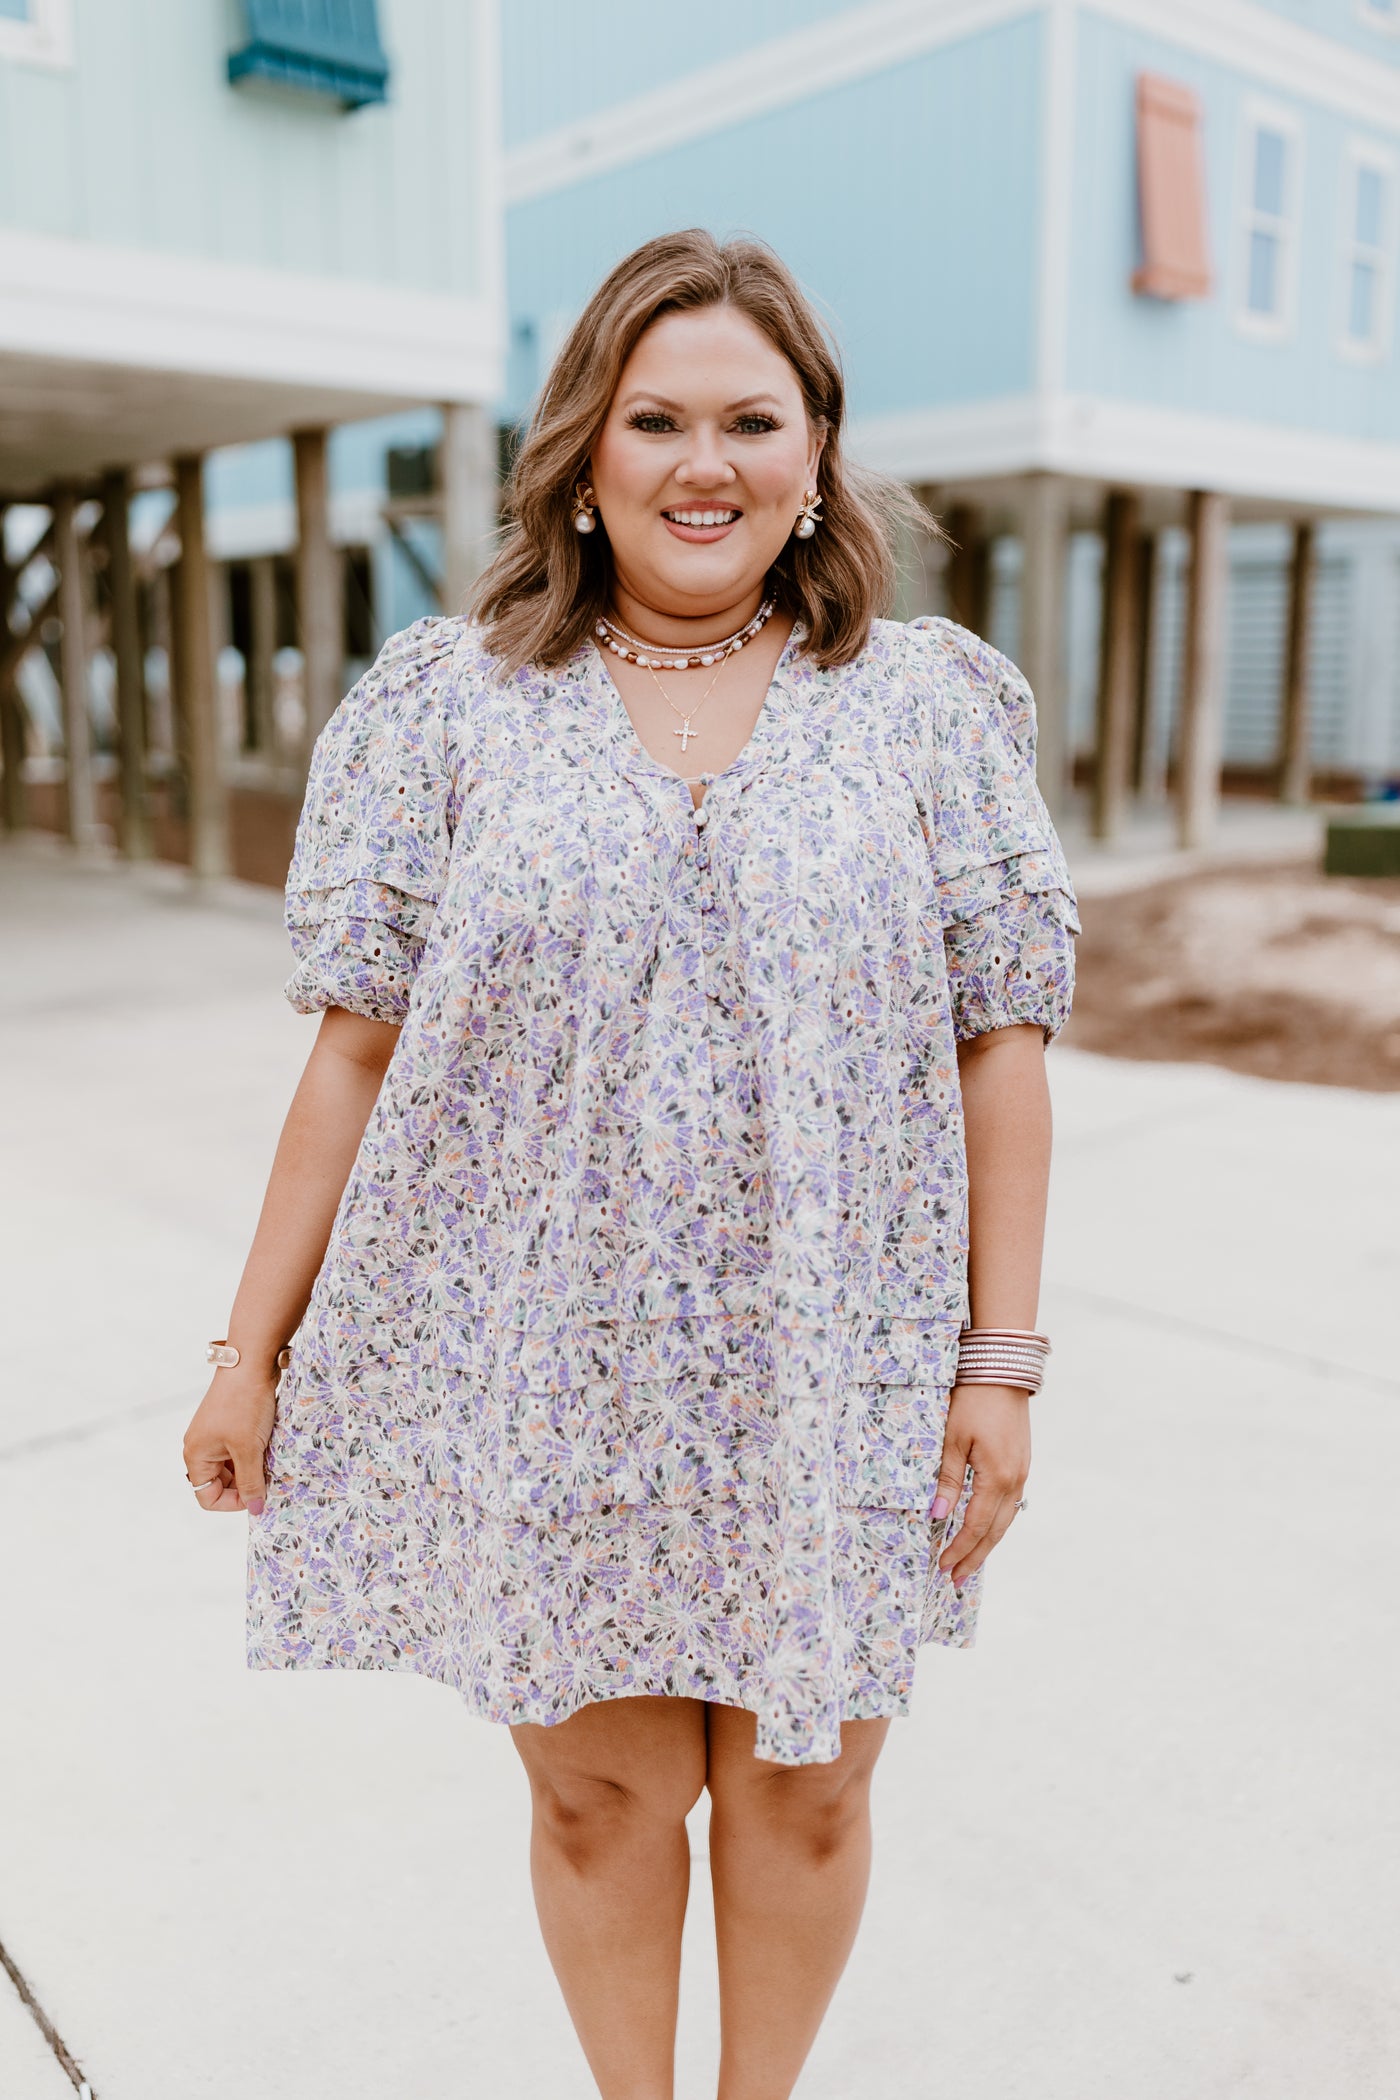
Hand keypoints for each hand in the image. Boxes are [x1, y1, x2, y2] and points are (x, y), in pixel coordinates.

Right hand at [182, 1367, 277, 1514]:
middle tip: (268, 1476)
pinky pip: (239, 1450)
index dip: (233, 1502)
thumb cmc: (245, 1405)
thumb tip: (255, 1510)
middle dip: (245, 1484)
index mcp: (195, 1455)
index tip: (258, 1493)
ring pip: (233, 1466)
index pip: (207, 1497)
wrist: (250, 1362)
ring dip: (252, 1468)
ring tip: (270, 1459)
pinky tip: (269, 1446)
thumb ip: (251, 1481)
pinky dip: (254, 1453)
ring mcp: (214, 1434)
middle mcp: (200, 1446)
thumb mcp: (249, 1449)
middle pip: (220, 1483)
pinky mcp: (229, 1423)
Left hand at [933, 1383, 1030, 1586]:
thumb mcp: (952, 1439)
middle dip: (975, 1558)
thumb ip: (947, 1480)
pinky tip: (985, 1528)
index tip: (942, 1567)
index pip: (975, 1526)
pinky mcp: (1022, 1462)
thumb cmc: (972, 1401)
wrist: (1002, 1370)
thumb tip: (938, 1515)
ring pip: (1006, 1520)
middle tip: (956, 1580)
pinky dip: (996, 1523)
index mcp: (997, 1478)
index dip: (958, 1549)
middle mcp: (1015, 1480)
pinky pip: (1010, 1503)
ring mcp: (1022, 1472)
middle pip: (995, 1531)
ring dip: (987, 1543)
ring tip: (970, 1563)